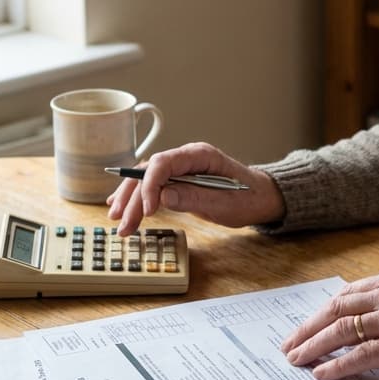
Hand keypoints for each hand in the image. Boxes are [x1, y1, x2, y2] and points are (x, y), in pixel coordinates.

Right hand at [106, 142, 284, 233]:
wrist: (260, 197)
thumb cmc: (248, 197)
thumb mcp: (225, 203)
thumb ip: (194, 198)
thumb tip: (163, 197)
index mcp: (200, 155)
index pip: (163, 163)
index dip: (150, 185)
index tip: (148, 210)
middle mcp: (186, 158)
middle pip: (149, 172)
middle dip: (133, 198)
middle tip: (123, 223)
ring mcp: (180, 169)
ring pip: (145, 178)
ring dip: (129, 199)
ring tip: (118, 221)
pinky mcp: (178, 181)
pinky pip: (152, 186)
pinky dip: (136, 198)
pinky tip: (121, 207)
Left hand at [280, 269, 378, 379]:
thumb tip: (372, 321)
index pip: (348, 293)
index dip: (323, 311)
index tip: (307, 325)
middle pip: (337, 308)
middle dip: (308, 328)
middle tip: (289, 344)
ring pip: (342, 330)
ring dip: (314, 346)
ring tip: (297, 360)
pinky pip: (361, 355)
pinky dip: (338, 364)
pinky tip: (323, 373)